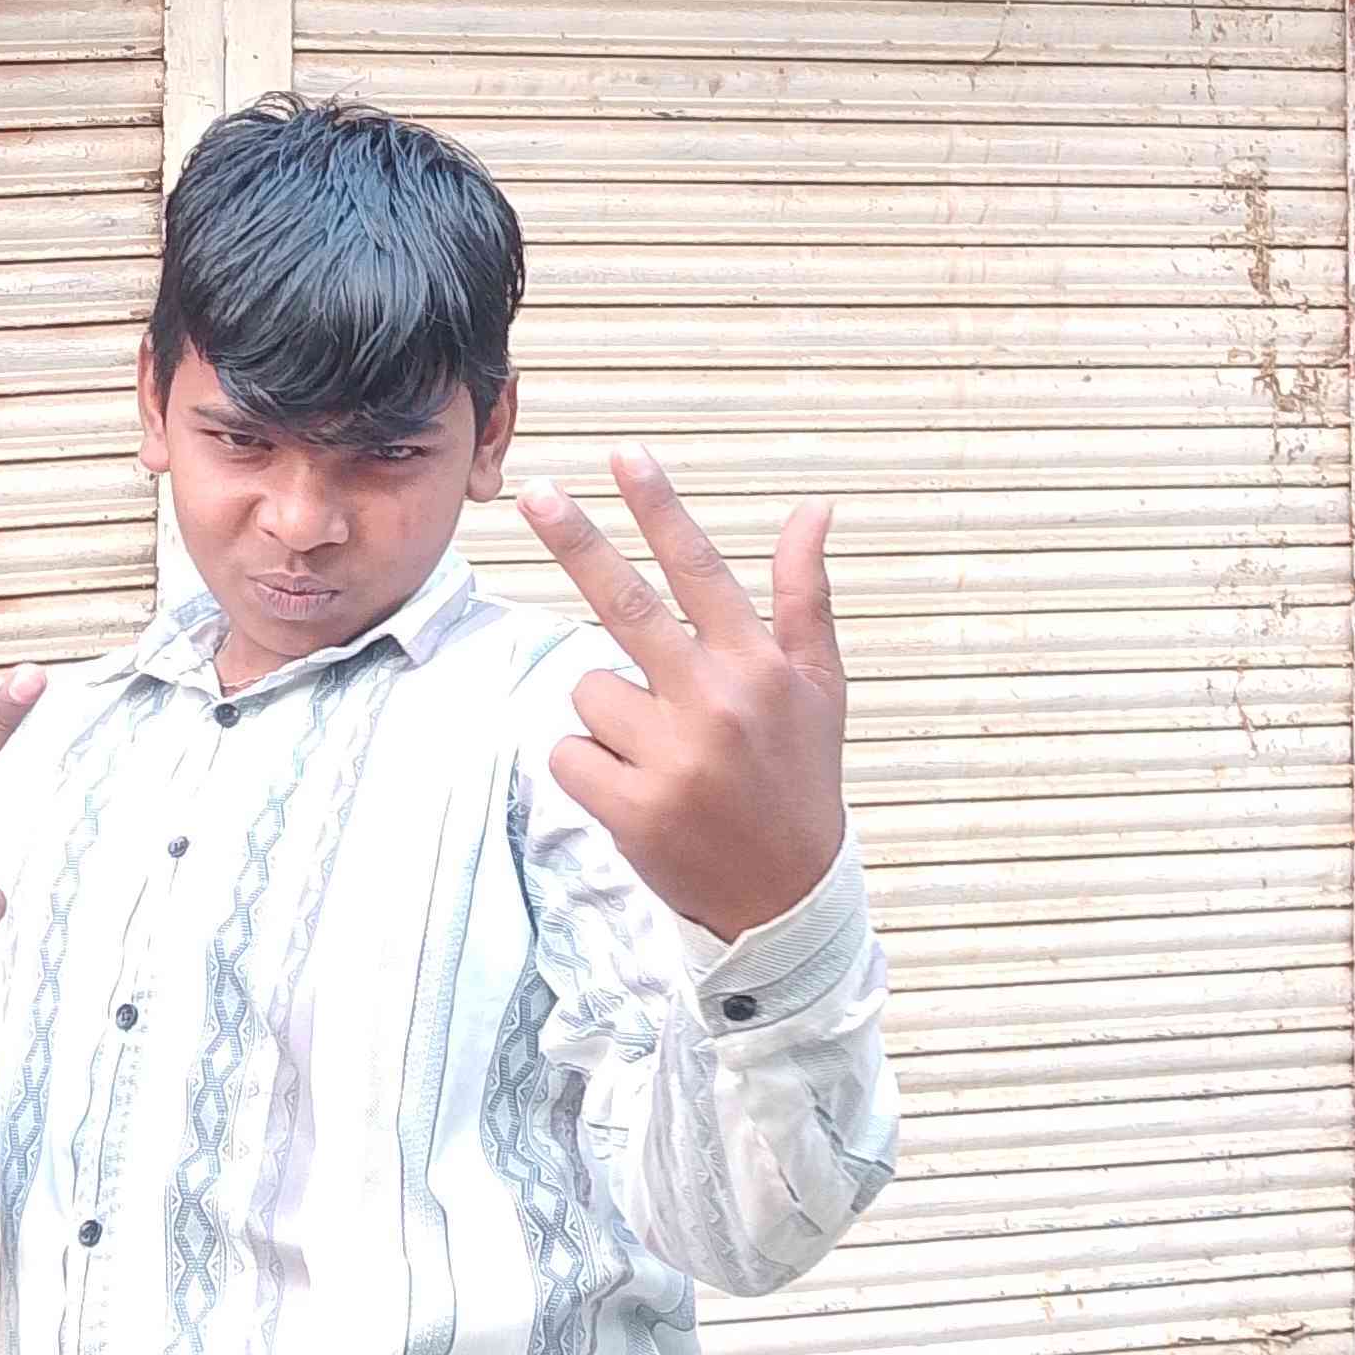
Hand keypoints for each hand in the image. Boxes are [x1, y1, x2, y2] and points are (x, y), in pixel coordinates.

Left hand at [518, 449, 846, 940]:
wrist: (788, 899)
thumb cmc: (800, 778)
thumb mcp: (820, 687)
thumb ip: (804, 596)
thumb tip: (813, 508)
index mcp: (759, 667)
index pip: (702, 571)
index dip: (661, 509)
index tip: (625, 455)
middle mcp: (717, 703)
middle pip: (628, 607)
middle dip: (578, 542)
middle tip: (534, 491)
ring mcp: (673, 758)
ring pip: (590, 692)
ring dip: (609, 716)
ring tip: (660, 754)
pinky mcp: (632, 809)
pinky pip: (569, 754)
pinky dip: (588, 768)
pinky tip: (636, 791)